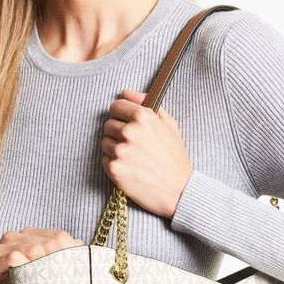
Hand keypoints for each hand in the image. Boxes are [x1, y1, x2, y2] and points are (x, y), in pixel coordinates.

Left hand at [101, 88, 192, 218]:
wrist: (179, 191)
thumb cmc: (175, 158)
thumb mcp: (170, 125)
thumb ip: (147, 104)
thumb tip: (126, 92)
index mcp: (143, 117)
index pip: (116, 106)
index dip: (122, 114)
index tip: (127, 122)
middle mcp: (129, 132)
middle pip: (108, 124)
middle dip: (118, 132)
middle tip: (133, 145)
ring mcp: (120, 151)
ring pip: (105, 142)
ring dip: (115, 148)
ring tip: (133, 158)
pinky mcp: (114, 169)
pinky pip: (105, 160)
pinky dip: (114, 164)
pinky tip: (130, 168)